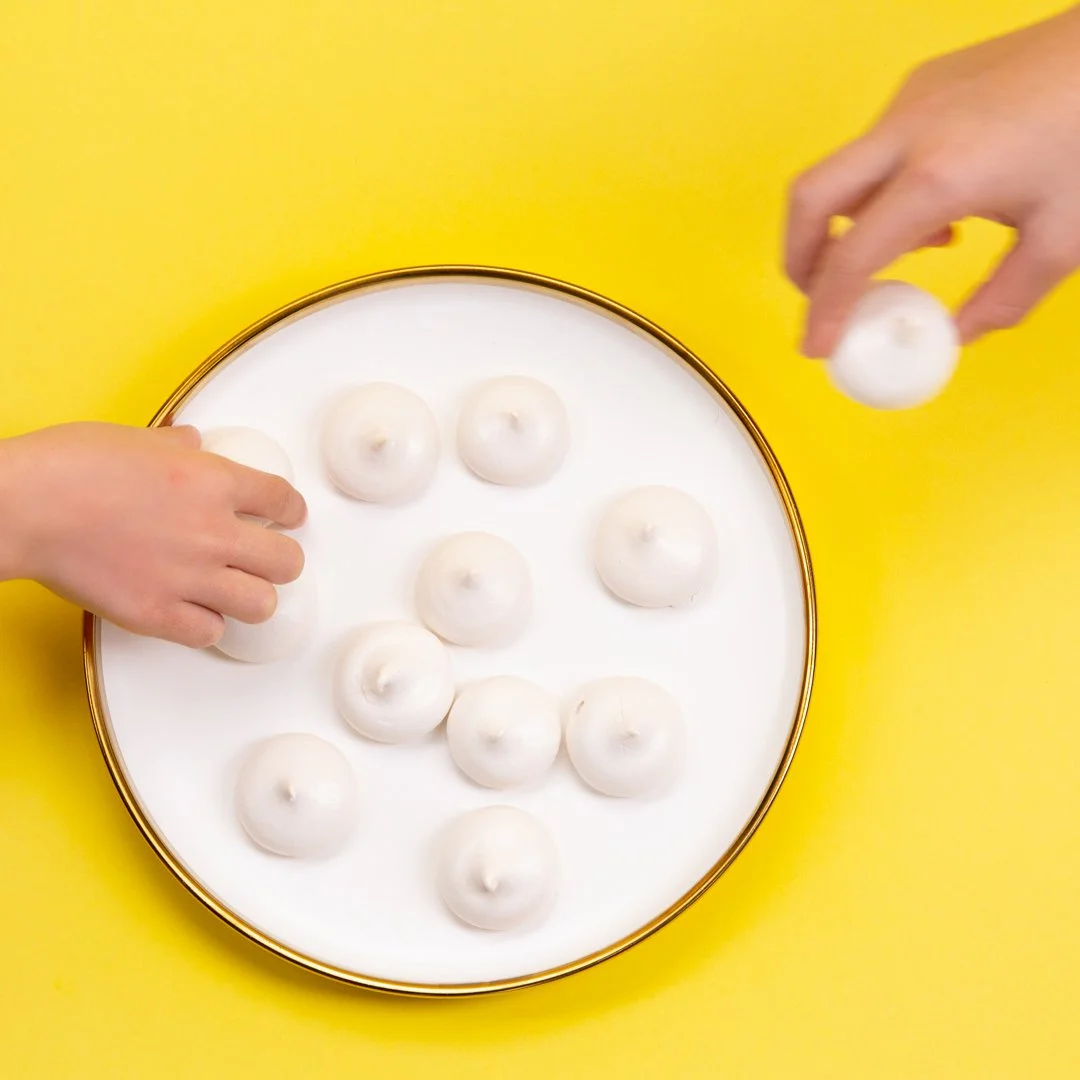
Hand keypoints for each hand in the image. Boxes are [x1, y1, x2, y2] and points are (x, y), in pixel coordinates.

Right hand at [0, 422, 306, 646]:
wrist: (25, 506)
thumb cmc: (68, 467)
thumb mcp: (133, 438)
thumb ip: (174, 445)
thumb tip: (189, 442)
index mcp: (212, 481)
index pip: (283, 500)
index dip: (293, 512)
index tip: (290, 517)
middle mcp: (212, 532)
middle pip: (288, 562)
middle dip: (282, 561)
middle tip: (268, 560)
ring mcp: (188, 576)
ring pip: (261, 604)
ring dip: (253, 598)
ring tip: (237, 592)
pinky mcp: (157, 613)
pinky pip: (210, 633)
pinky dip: (206, 626)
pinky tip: (194, 613)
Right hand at [786, 6, 1079, 355]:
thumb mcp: (1065, 237)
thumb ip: (1004, 299)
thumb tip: (957, 335)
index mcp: (938, 176)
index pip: (850, 257)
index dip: (825, 311)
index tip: (818, 346)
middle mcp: (908, 131)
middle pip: (808, 201)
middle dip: (798, 260)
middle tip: (817, 300)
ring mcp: (910, 101)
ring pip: (841, 174)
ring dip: (846, 226)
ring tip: (907, 254)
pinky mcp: (924, 85)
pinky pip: (875, 149)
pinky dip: (879, 192)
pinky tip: (935, 209)